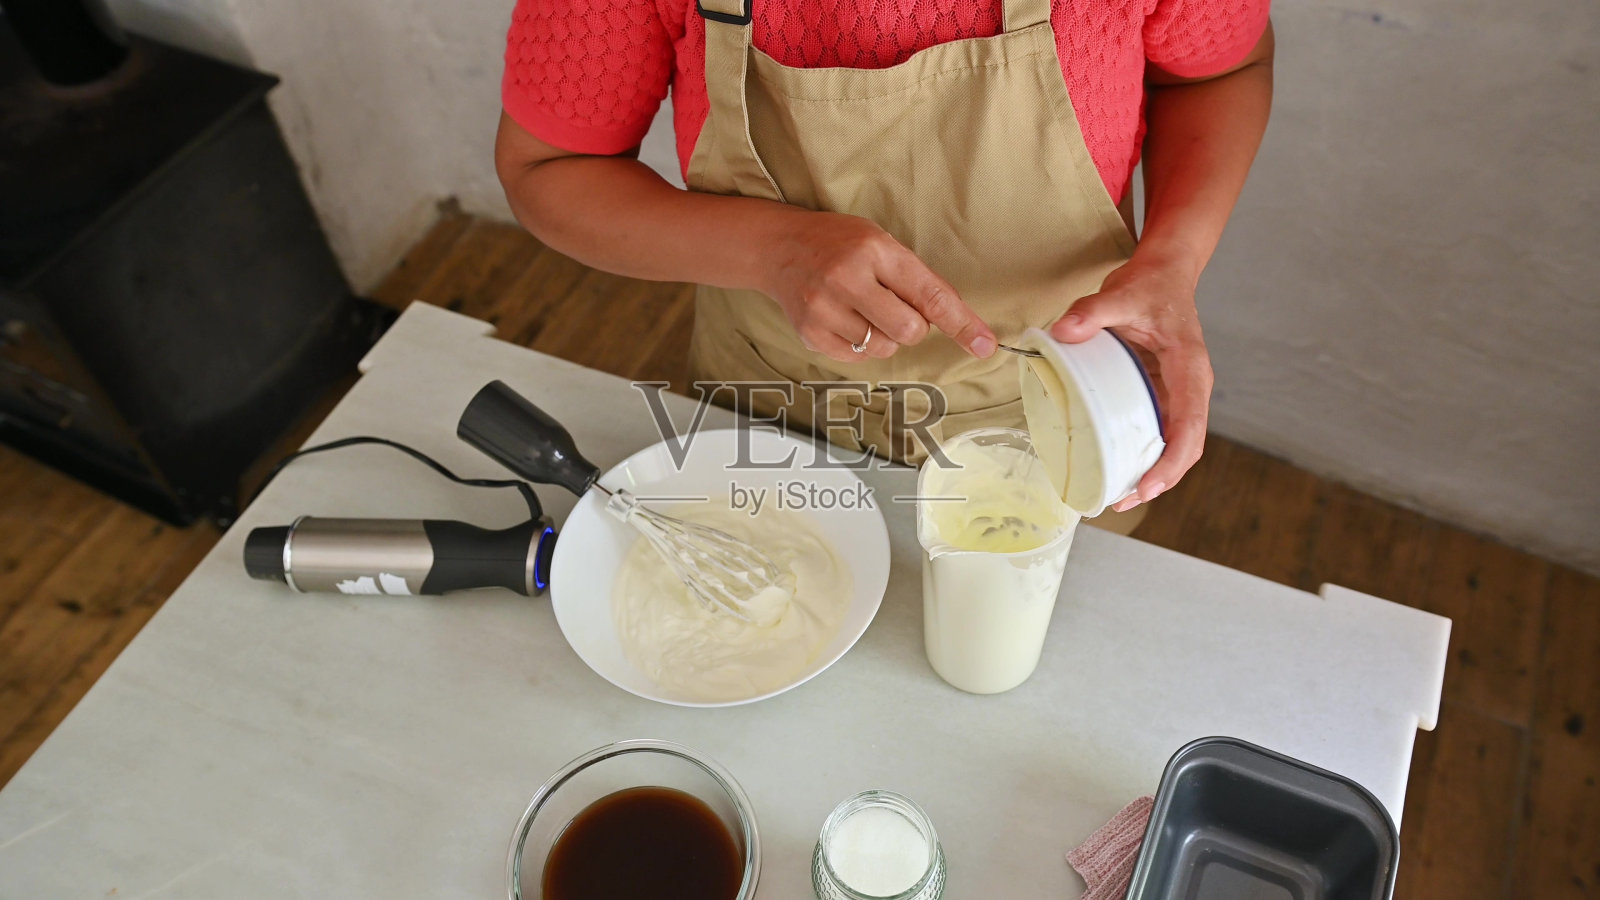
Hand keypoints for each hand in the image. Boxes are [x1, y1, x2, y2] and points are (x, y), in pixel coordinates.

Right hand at [762, 210, 996, 362]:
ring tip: (862, 309)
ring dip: (884, 336)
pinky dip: (860, 344)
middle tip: (892, 305)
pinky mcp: (810, 333)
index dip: (961, 323)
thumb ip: (916, 279)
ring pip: (883, 348)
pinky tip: (845, 318)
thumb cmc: (839, 244)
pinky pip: (857, 357)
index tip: (986, 345)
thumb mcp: (880, 243)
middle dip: (912, 326)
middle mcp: (848, 279)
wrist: (779, 247)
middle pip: (909, 331)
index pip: (929, 294)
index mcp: (875, 250)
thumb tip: (956, 321)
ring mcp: (824, 309)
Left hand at [1051, 252, 1212, 510]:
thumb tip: (1063, 332)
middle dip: (1163, 478)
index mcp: (1190, 367)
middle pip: (1189, 445)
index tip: (1148, 484)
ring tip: (1121, 495)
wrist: (1165, 273)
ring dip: (1156, 472)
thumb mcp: (1120, 294)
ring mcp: (1182, 392)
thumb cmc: (1150, 285)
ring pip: (1179, 444)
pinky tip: (1120, 466)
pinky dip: (1147, 453)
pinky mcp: (1168, 393)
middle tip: (1125, 500)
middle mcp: (1192, 385)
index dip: (1172, 460)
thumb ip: (1091, 312)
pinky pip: (1163, 431)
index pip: (1189, 424)